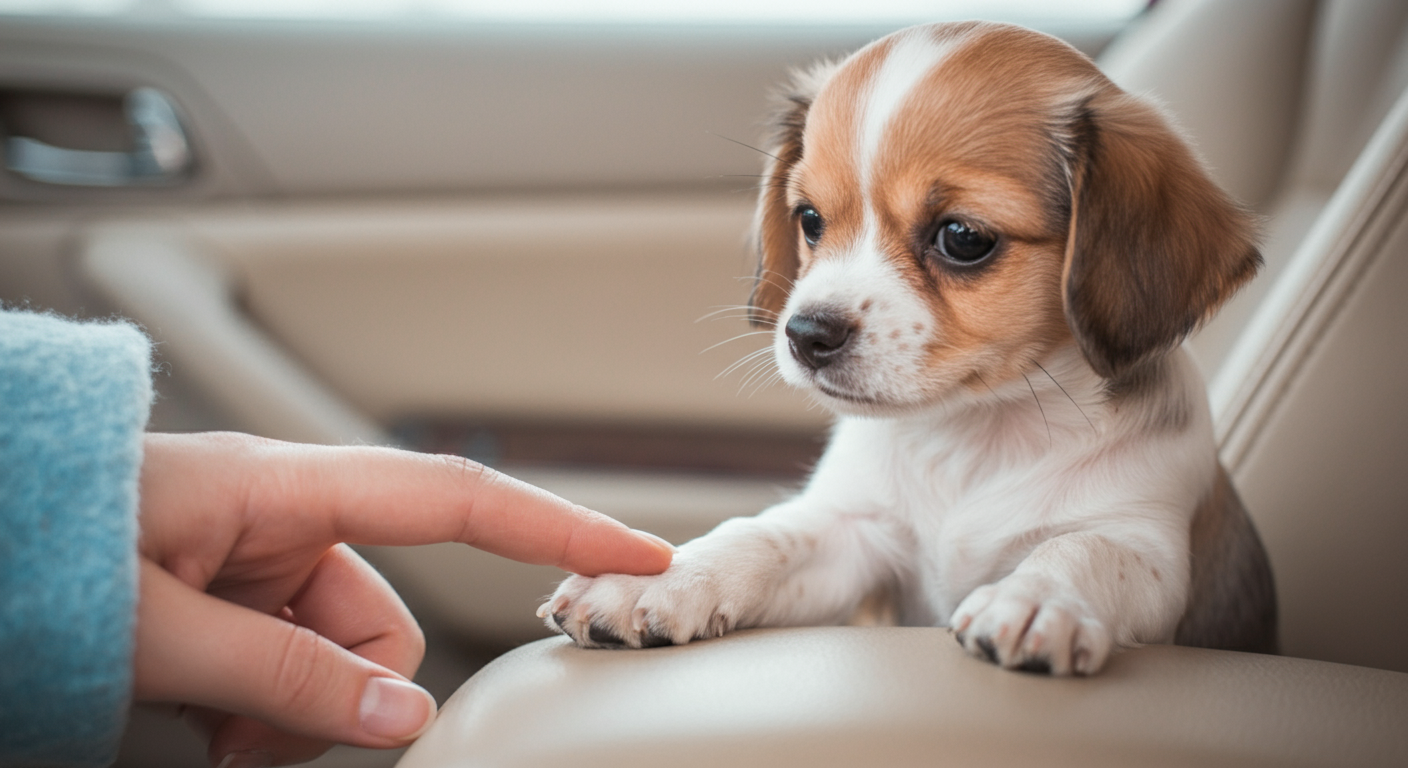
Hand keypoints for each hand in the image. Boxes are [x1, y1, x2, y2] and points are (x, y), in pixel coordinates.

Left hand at [133, 432, 672, 766]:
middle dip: (335, 696)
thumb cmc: (38, 542)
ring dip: (284, 716)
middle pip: (383, 620)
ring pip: (336, 659)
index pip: (456, 499)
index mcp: (287, 488)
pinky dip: (257, 713)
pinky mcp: (235, 595)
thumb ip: (286, 677)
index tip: (640, 553)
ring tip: (200, 729)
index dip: (558, 524)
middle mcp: (289, 518)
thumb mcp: (157, 629)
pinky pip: (291, 667)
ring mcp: (261, 559)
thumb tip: (405, 718)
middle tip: (246, 740)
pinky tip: (197, 723)